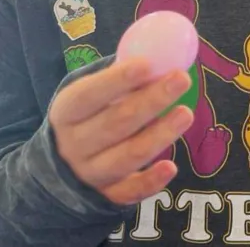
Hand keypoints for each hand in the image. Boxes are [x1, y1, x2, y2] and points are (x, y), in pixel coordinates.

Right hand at [48, 58, 193, 205]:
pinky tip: (171, 167)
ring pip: (127, 156)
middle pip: (115, 123)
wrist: (63, 165)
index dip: (117, 80)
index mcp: (66, 112)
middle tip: (182, 79)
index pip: (88, 95)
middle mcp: (74, 145)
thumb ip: (120, 76)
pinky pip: (130, 192)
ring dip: (159, 135)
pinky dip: (150, 182)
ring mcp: (89, 173)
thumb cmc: (89, 115)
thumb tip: (160, 54)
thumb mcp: (92, 93)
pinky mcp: (107, 196)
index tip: (147, 64)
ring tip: (186, 113)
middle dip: (151, 100)